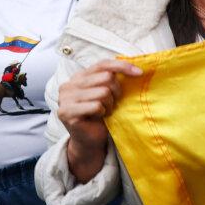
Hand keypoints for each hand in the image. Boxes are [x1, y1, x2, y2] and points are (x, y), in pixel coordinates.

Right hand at [58, 59, 141, 181]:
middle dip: (116, 92)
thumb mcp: (108, 92)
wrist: (90, 140)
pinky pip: (96, 106)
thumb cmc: (101, 115)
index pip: (103, 64)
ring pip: (103, 92)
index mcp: (78, 76)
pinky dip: (102, 112)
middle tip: (113, 103)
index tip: (140, 73)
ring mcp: (65, 99)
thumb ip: (112, 78)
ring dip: (109, 104)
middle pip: (106, 78)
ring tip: (104, 111)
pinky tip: (98, 117)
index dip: (122, 66)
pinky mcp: (66, 112)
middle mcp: (68, 85)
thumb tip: (137, 68)